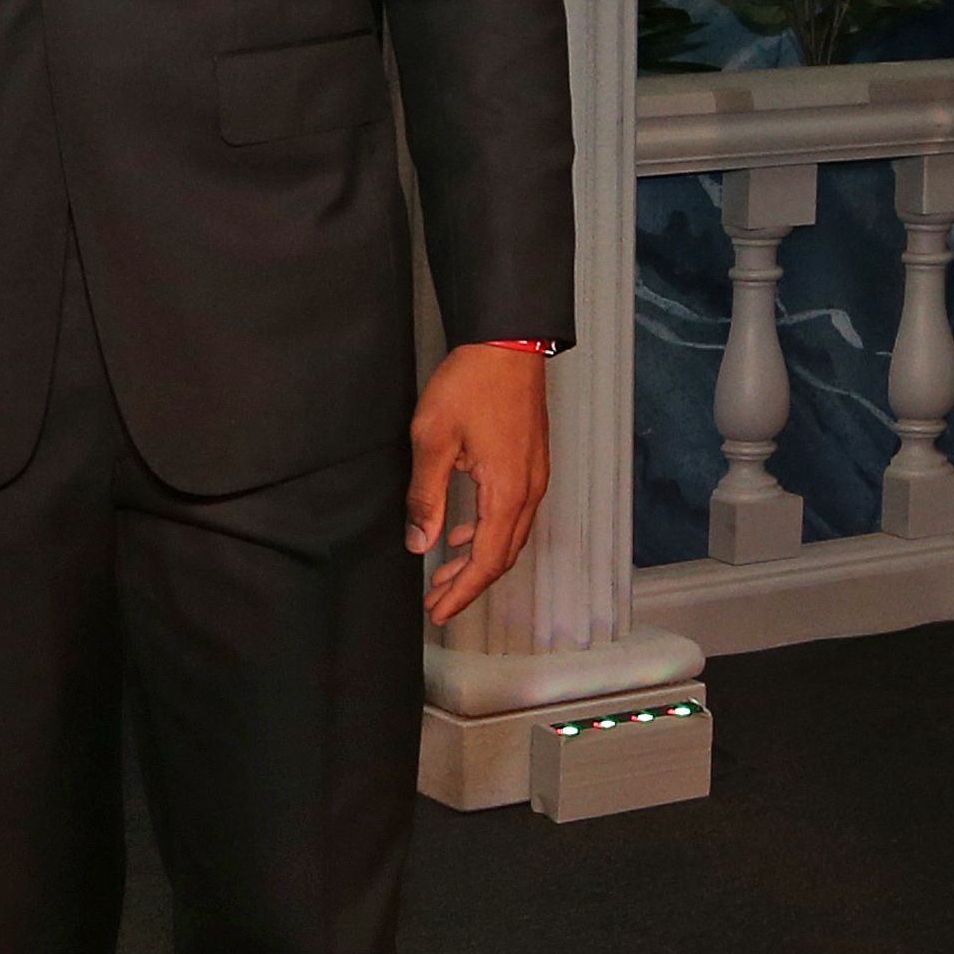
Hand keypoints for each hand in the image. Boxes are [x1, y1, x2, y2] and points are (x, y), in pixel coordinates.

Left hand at [406, 346, 551, 625]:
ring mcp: (534, 476)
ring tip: (445, 575)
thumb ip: (425, 496)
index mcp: (507, 493)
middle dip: (469, 584)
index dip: (462, 592)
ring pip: (509, 536)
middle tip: (437, 602)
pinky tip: (463, 533)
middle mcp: (529, 491)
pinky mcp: (531, 462)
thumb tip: (419, 542)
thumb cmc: (471, 384)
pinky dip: (488, 533)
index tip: (438, 612)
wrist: (508, 341)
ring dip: (478, 560)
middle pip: (503, 556)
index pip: (487, 561)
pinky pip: (513, 514)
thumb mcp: (433, 440)